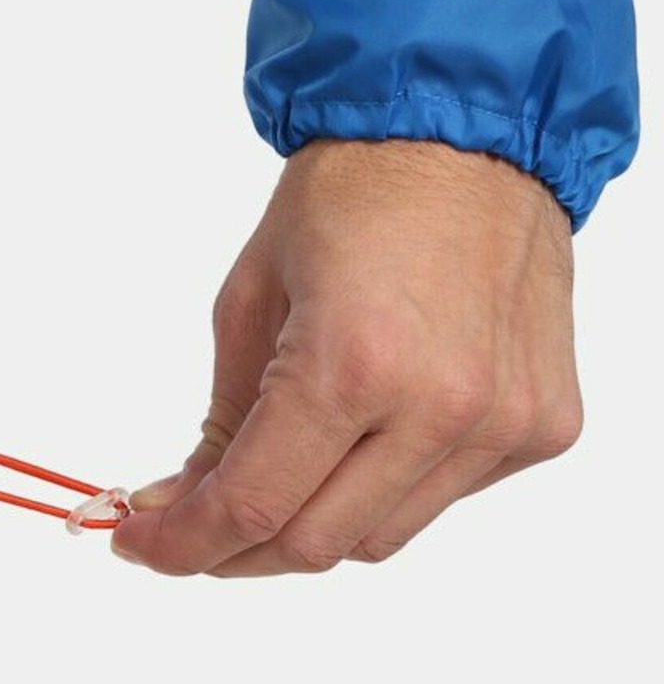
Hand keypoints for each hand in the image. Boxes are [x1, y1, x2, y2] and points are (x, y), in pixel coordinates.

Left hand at [110, 137, 581, 576]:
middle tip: (191, 525)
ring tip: (275, 476)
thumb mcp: (250, 299)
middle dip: (237, 550)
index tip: (141, 546)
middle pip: (317, 543)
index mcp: (353, 362)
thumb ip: (222, 420)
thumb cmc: (350, 197)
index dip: (184, 544)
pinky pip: (444, 496)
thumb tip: (185, 506)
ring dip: (314, 523)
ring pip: (382, 536)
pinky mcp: (543, 426)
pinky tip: (365, 433)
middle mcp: (440, 406)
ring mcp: (502, 423)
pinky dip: (388, 486)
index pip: (254, 507)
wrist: (464, 134)